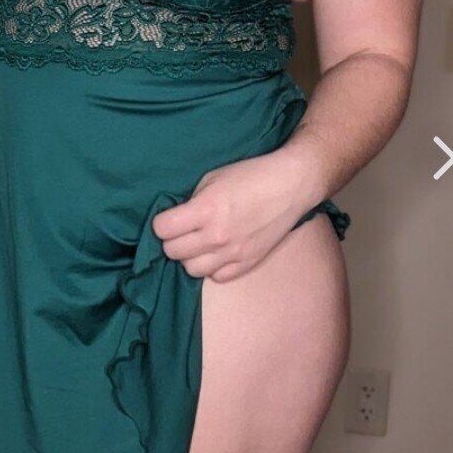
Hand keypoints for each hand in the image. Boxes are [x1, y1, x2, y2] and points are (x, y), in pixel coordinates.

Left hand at [151, 148, 313, 281]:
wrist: (291, 186)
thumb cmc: (251, 176)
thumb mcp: (212, 179)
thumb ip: (191, 202)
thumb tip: (176, 219)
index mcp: (206, 210)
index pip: (162, 230)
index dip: (162, 223)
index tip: (169, 219)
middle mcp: (217, 236)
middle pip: (173, 252)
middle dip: (172, 240)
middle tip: (183, 230)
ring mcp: (233, 253)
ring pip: (191, 269)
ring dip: (190, 256)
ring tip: (199, 243)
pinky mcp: (248, 263)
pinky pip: (217, 277)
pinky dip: (212, 267)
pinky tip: (217, 252)